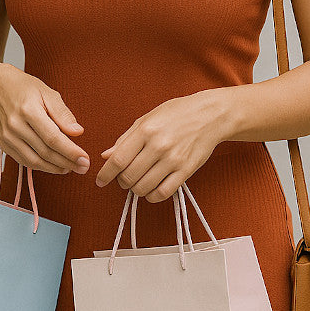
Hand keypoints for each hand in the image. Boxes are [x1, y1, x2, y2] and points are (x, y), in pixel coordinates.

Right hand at [0, 63, 88, 174]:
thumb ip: (63, 113)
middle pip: (45, 151)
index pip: (53, 137)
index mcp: (28, 110)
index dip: (70, 151)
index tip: (85, 159)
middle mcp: (15, 126)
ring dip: (55, 168)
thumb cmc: (25, 89)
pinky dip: (42, 167)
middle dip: (67, 162)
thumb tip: (78, 132)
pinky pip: (25, 161)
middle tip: (84, 167)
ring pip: (35, 161)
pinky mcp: (4, 145)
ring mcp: (7, 137)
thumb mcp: (48, 92)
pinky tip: (55, 166)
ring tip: (71, 168)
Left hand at [95, 89, 228, 200]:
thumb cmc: (176, 113)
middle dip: (121, 182)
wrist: (209, 115)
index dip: (106, 174)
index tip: (100, 181)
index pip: (119, 159)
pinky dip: (152, 196)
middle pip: (129, 176)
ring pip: (144, 188)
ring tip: (138, 182)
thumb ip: (125, 138)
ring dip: (136, 189)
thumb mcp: (148, 118)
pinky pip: (163, 193)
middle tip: (124, 178)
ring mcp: (173, 160)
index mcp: (146, 130)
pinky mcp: (186, 170)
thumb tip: (106, 156)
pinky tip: (151, 190)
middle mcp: (159, 146)